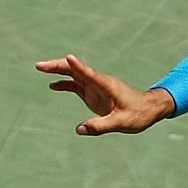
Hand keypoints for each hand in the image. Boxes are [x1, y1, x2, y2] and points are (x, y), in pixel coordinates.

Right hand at [34, 54, 173, 134]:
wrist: (149, 109)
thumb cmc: (139, 114)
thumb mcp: (121, 123)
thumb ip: (101, 126)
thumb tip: (79, 129)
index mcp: (106, 85)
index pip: (89, 73)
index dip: (78, 66)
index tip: (67, 58)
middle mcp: (98, 82)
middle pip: (75, 69)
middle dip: (57, 66)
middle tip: (39, 66)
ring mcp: (95, 87)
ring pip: (73, 74)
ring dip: (57, 71)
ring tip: (40, 69)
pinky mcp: (94, 93)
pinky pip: (76, 85)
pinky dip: (64, 84)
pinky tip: (53, 85)